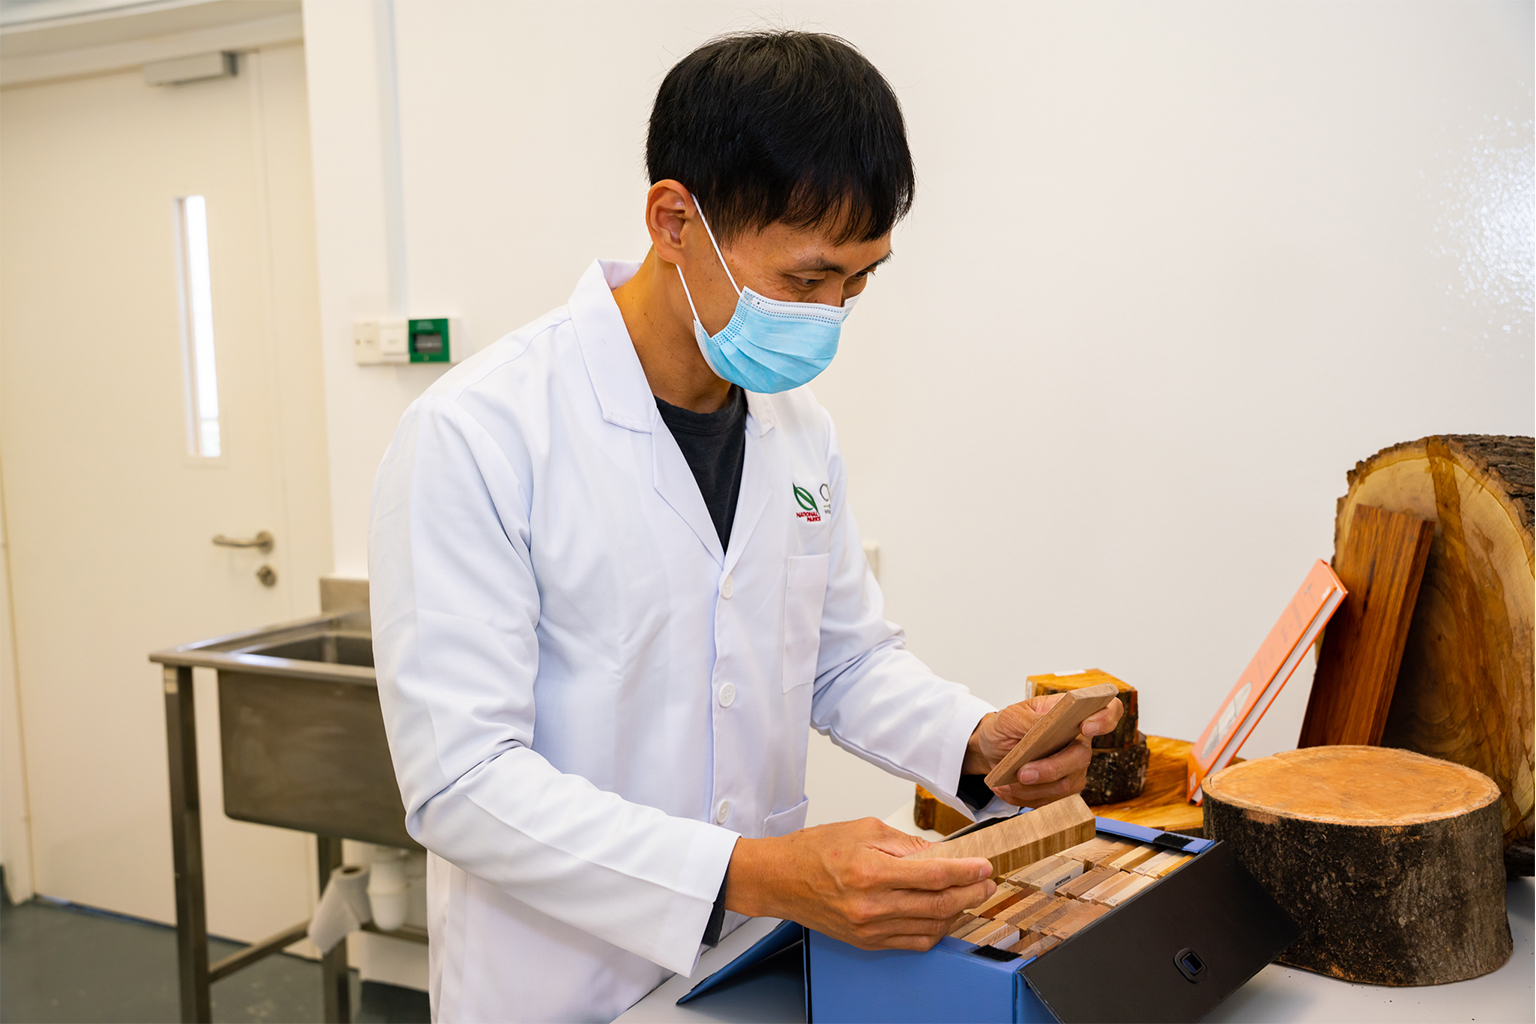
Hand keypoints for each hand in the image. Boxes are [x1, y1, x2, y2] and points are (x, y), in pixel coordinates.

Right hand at [723, 818, 995, 950]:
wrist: (780, 879)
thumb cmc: (815, 851)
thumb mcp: (864, 829)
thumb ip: (905, 843)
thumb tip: (938, 853)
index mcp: (871, 871)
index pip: (934, 875)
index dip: (966, 872)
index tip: (984, 866)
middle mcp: (872, 905)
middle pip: (939, 904)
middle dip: (971, 893)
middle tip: (986, 882)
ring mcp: (870, 929)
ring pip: (931, 926)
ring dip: (957, 912)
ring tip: (969, 896)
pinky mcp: (867, 942)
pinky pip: (913, 942)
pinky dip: (935, 930)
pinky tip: (944, 916)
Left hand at [962, 695, 1123, 806]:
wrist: (989, 750)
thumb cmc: (1004, 727)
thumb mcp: (1009, 716)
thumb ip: (1028, 721)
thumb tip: (1045, 727)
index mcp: (1070, 714)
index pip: (1108, 711)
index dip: (1105, 719)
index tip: (1085, 727)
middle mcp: (1078, 741)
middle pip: (1082, 757)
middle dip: (1051, 769)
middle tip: (1023, 773)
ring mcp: (1072, 767)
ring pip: (1066, 785)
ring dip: (1032, 787)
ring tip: (1006, 781)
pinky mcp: (1061, 789)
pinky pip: (1050, 800)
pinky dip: (1025, 797)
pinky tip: (1007, 788)